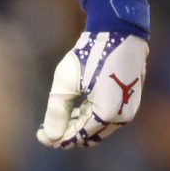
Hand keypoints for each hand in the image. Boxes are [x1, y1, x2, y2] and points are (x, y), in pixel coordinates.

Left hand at [37, 0, 148, 148]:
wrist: (119, 32)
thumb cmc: (90, 54)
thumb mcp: (66, 82)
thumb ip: (57, 112)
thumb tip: (50, 138)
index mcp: (107, 113)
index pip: (78, 136)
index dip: (57, 138)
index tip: (38, 134)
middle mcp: (122, 116)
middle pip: (89, 136)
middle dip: (68, 134)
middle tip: (46, 128)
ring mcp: (129, 109)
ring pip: (99, 128)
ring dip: (79, 125)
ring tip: (59, 115)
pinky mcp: (130, 100)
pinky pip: (108, 118)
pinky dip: (91, 117)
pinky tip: (75, 108)